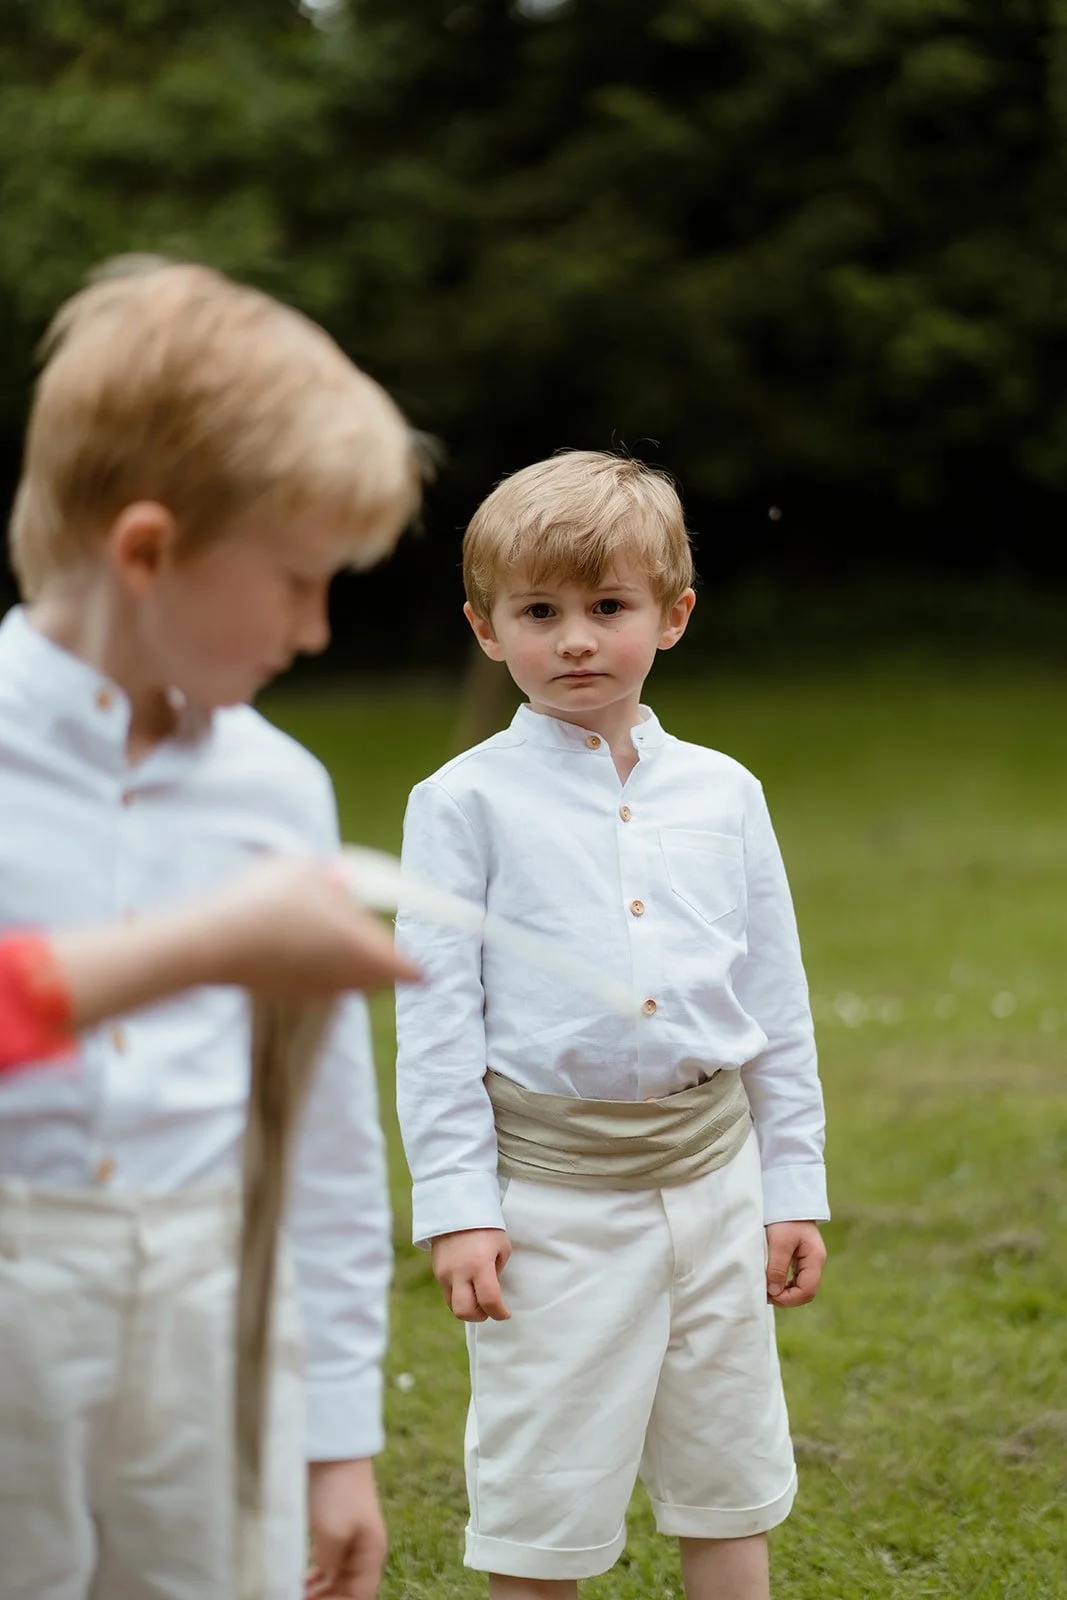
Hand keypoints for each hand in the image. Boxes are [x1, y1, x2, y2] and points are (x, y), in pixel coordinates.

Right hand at [201, 856, 419, 997]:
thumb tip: (347, 882)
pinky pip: (321, 985)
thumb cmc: (267, 899)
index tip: (422, 964)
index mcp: (360, 946)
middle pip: (378, 980)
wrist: (212, 942)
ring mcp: (315, 990)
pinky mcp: (288, 994)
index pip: (405, 968)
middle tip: (379, 942)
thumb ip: (336, 879)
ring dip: (353, 967)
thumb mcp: (306, 871)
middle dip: (383, 964)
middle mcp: (343, 977)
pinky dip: (323, 970)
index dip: (415, 965)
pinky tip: (301, 946)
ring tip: (338, 937)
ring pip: (349, 984)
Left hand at [305, 1458, 386, 1599]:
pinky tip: (299, 1581)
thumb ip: (329, 1565)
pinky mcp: (332, 1528)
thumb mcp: (333, 1533)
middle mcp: (363, 1550)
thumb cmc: (337, 1490)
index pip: (361, 1596)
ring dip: (319, 1592)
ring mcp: (348, 1539)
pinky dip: (314, 1578)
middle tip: (297, 1599)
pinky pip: (326, 1564)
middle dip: (327, 1599)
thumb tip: (325, 1579)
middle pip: (348, 1590)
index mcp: (372, 1553)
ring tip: (294, 1593)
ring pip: (336, 1579)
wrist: (333, 1449)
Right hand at [431, 1227, 510, 1320]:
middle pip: (464, 1312)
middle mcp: (459, 1272)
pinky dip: (459, 1296)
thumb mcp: (501, 1247)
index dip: (499, 1313)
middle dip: (479, 1316)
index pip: (489, 1300)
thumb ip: (496, 1271)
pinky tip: (467, 1286)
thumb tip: (492, 1289)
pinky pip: (447, 1292)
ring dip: (467, 1308)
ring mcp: (444, 1273)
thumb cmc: (485, 1226)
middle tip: (488, 1310)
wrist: (455, 1207)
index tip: (505, 1313)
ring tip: (478, 1298)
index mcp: (480, 1265)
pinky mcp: (436, 1271)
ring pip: (453, 1305)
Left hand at [766, 1220, 825, 1307]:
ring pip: (800, 1286)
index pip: (807, 1291)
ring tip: (767, 1289)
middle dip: (786, 1297)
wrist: (787, 1198)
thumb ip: (777, 1268)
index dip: (789, 1299)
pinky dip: (784, 1283)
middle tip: (766, 1294)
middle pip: (806, 1291)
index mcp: (814, 1259)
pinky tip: (771, 1280)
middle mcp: (815, 1262)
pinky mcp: (800, 1257)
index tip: (770, 1295)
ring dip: (784, 1291)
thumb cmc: (784, 1218)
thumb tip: (774, 1292)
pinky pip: (795, 1278)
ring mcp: (809, 1260)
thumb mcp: (779, 1242)